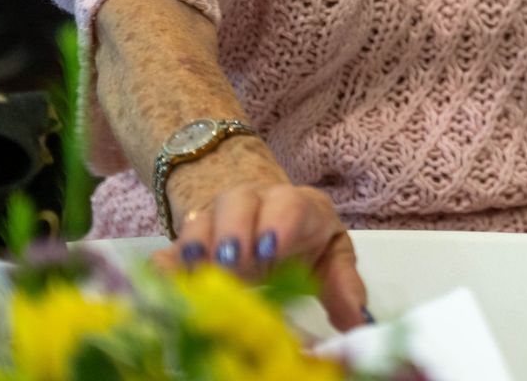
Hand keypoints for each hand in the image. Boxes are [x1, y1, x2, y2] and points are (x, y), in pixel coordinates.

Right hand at [153, 147, 369, 331]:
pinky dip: (166, 264)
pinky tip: (163, 279)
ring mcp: (217, 218)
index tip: (271, 250)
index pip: (290, 204)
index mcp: (297, 205)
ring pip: (203, 219)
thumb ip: (344, 287)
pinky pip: (171, 247)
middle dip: (236, 230)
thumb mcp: (330, 258)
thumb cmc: (306, 238)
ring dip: (201, 245)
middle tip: (233, 263)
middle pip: (239, 202)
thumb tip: (362, 323)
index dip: (279, 223)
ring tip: (202, 271)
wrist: (269, 215)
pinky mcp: (189, 242)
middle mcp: (254, 202)